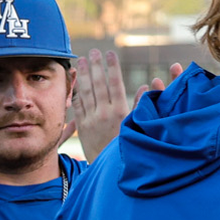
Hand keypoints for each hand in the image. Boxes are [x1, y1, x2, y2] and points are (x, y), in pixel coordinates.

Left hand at [69, 54, 185, 160]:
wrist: (109, 169)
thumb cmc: (127, 147)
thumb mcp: (136, 127)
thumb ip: (140, 106)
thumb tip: (145, 87)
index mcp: (119, 112)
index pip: (115, 84)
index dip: (112, 67)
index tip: (110, 53)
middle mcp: (104, 114)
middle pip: (98, 84)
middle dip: (95, 66)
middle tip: (94, 51)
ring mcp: (91, 120)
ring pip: (85, 92)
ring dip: (83, 75)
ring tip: (81, 60)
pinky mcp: (81, 127)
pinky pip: (78, 105)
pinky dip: (75, 92)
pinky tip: (75, 81)